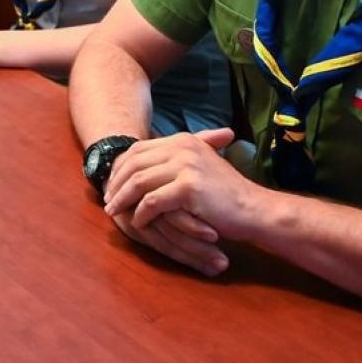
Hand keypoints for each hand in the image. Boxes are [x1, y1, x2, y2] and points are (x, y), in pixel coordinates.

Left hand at [102, 127, 262, 276]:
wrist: (254, 209)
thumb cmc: (225, 193)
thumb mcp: (201, 165)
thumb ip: (175, 159)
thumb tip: (139, 162)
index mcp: (184, 140)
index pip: (138, 149)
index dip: (121, 167)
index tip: (111, 183)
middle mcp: (183, 147)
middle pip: (134, 164)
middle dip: (117, 183)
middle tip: (107, 200)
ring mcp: (186, 166)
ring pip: (139, 182)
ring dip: (123, 199)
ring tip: (114, 212)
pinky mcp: (188, 187)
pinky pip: (152, 201)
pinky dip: (141, 213)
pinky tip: (137, 223)